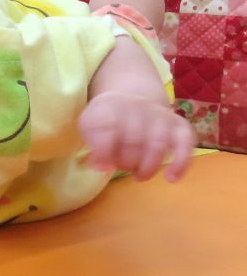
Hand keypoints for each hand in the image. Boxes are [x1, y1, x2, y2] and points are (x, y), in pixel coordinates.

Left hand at [79, 91, 195, 181]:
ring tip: (139, 176)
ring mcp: (159, 114)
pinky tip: (171, 178)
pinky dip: (181, 162)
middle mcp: (136, 106)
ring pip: (158, 144)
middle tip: (123, 168)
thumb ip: (93, 145)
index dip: (104, 151)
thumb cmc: (108, 119)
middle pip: (133, 140)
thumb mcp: (90, 125)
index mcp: (109, 106)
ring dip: (148, 167)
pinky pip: (185, 143)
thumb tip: (102, 166)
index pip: (106, 128)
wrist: (132, 97)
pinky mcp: (179, 124)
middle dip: (126, 162)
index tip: (104, 166)